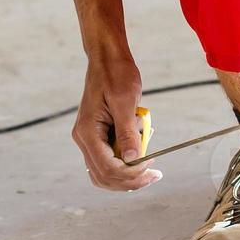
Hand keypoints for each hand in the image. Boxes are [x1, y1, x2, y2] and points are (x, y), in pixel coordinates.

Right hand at [73, 57, 159, 190]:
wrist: (107, 58)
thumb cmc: (116, 75)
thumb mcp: (125, 102)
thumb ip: (127, 132)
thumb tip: (132, 159)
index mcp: (88, 132)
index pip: (107, 168)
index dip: (131, 174)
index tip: (152, 168)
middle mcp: (84, 138)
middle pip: (104, 176)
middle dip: (130, 181)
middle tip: (155, 176)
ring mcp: (89, 138)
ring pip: (104, 171)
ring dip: (127, 175)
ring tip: (150, 170)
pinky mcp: (98, 135)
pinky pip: (108, 159)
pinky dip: (125, 162)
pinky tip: (143, 154)